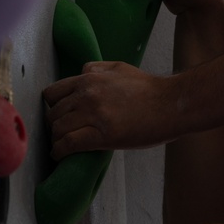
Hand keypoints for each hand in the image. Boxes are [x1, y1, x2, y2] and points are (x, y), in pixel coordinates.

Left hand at [43, 61, 178, 158]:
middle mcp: (87, 95)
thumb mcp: (120, 68)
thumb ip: (97, 69)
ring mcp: (94, 115)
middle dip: (54, 124)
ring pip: (58, 129)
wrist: (171, 104)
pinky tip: (60, 155)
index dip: (53, 106)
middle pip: (53, 113)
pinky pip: (68, 144)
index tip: (58, 114)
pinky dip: (60, 151)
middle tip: (60, 133)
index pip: (53, 93)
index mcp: (90, 78)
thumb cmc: (149, 88)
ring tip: (61, 145)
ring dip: (57, 139)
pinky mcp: (102, 136)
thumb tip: (82, 73)